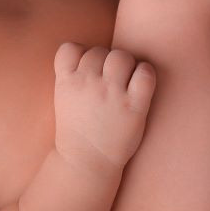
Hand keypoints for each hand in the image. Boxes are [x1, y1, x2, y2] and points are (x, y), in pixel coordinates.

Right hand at [52, 43, 156, 170]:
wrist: (87, 162)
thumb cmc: (78, 130)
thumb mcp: (63, 99)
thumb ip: (71, 75)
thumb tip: (88, 53)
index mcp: (66, 82)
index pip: (70, 47)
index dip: (81, 54)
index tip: (87, 70)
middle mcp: (88, 84)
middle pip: (99, 50)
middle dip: (105, 62)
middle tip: (109, 81)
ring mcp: (111, 94)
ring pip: (122, 56)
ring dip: (126, 65)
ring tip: (126, 81)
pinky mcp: (134, 106)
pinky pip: (145, 73)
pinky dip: (146, 73)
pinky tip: (141, 84)